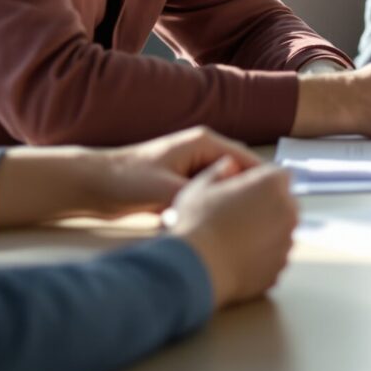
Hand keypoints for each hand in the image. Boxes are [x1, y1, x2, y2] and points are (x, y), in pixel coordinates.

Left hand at [87, 127, 262, 216]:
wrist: (92, 185)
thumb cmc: (126, 181)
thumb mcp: (167, 191)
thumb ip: (203, 196)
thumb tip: (233, 207)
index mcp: (204, 143)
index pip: (248, 161)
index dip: (264, 184)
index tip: (278, 207)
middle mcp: (203, 151)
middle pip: (240, 174)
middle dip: (250, 197)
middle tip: (265, 222)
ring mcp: (194, 167)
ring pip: (225, 188)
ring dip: (231, 204)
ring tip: (247, 227)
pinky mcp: (184, 183)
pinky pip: (211, 197)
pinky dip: (216, 209)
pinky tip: (222, 228)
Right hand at [167, 162, 297, 307]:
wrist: (195, 268)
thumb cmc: (198, 224)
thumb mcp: (201, 185)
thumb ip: (221, 170)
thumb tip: (230, 165)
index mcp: (272, 184)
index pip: (278, 174)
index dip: (260, 180)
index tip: (243, 188)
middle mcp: (288, 211)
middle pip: (283, 202)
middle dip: (266, 205)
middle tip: (237, 213)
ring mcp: (287, 241)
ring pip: (280, 230)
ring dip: (265, 230)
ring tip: (234, 238)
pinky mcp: (280, 266)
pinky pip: (274, 255)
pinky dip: (262, 255)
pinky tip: (238, 256)